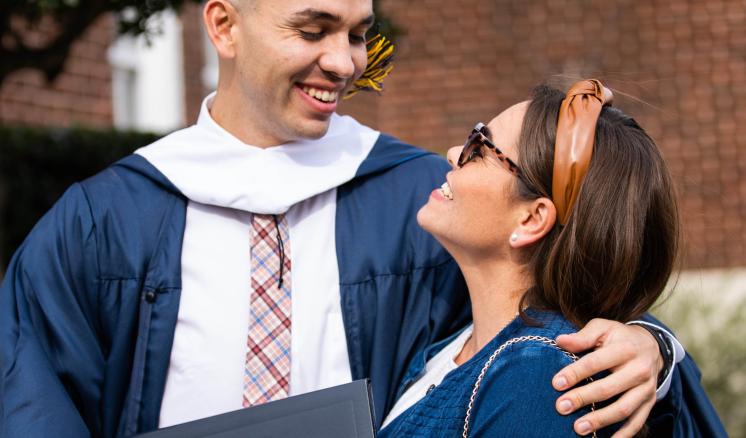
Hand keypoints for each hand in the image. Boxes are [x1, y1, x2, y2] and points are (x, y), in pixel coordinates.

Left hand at [552, 318, 662, 436]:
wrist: (652, 346)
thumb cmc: (619, 337)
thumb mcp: (603, 328)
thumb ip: (583, 336)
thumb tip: (560, 341)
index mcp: (625, 348)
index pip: (596, 362)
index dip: (576, 373)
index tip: (556, 383)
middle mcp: (639, 369)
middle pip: (608, 388)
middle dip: (583, 399)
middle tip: (561, 407)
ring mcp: (646, 388)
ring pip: (623, 408)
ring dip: (600, 420)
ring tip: (578, 428)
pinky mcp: (650, 402)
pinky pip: (637, 421)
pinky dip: (624, 434)